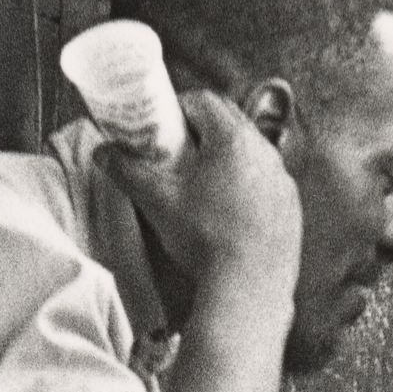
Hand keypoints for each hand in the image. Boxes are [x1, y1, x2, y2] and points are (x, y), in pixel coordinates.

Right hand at [99, 89, 301, 294]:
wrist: (248, 290)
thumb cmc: (203, 239)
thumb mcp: (157, 201)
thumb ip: (127, 171)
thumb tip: (100, 152)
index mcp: (233, 138)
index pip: (204, 101)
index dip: (179, 107)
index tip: (164, 124)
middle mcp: (265, 151)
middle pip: (231, 123)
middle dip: (204, 130)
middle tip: (179, 150)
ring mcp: (283, 181)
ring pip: (252, 154)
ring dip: (228, 159)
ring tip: (204, 184)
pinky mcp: (292, 210)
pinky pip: (268, 186)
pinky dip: (249, 188)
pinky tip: (231, 212)